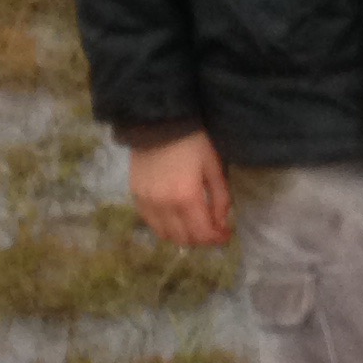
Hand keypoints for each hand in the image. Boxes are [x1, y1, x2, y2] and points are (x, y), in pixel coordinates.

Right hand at [130, 132, 234, 248]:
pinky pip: (151, 223)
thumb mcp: (214, 167)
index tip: (226, 234)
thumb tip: (221, 223)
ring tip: (195, 226)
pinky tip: (176, 219)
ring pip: (165, 235)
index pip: (202, 234)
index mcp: (186, 198)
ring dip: (183, 237)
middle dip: (202, 239)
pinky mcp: (136, 197)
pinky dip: (166, 227)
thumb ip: (220, 198)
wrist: (158, 123)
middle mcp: (164, 206)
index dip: (217, 239)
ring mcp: (147, 203)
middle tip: (213, 230)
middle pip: (184, 239)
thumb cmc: (192, 143)